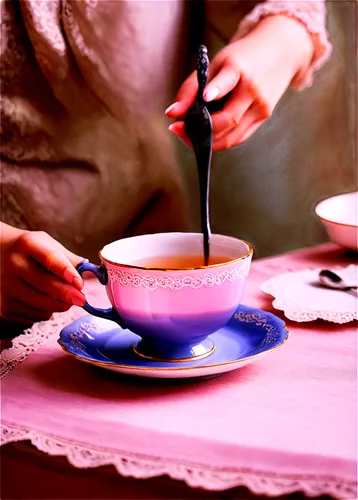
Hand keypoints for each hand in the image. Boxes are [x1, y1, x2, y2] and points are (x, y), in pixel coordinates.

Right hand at [0, 224, 85, 323]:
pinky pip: (34, 317)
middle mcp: (14, 265)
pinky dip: (46, 312)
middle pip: (46, 286)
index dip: (66, 271)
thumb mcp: (48, 245)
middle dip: (68, 295)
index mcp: (28, 245)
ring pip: (42, 305)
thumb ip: (69, 259)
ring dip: (59, 305)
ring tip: (63, 297)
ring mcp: (5, 288)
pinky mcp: (3, 307)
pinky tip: (45, 302)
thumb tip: (94, 275)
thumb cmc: (30, 250)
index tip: (79, 283)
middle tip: (81, 299)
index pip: (50, 259)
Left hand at [166, 15, 313, 150]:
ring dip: (208, 142)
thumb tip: (171, 113)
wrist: (282, 50)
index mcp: (241, 69)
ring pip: (233, 136)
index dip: (216, 90)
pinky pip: (239, 136)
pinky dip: (220, 140)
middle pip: (228, 120)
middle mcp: (254, 91)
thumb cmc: (243, 56)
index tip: (205, 97)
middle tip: (178, 130)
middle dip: (201, 131)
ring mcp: (262, 107)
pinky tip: (205, 137)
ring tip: (188, 137)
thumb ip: (192, 88)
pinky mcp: (264, 117)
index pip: (228, 81)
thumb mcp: (216, 62)